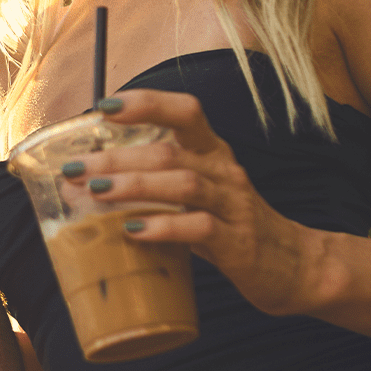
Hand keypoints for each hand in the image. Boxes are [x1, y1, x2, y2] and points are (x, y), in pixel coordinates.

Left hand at [70, 88, 308, 315]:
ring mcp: (235, 205)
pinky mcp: (240, 242)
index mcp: (213, 152)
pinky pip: (200, 227)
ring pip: (184, 183)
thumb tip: (81, 190)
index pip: (185, 111)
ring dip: (135, 185)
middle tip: (75, 169)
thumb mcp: (196, 199)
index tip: (103, 106)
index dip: (146, 103)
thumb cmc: (231, 228)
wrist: (295, 267)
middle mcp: (225, 171)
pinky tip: (134, 231)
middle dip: (117, 158)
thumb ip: (150, 190)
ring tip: (95, 193)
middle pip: (170, 151)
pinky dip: (165, 226)